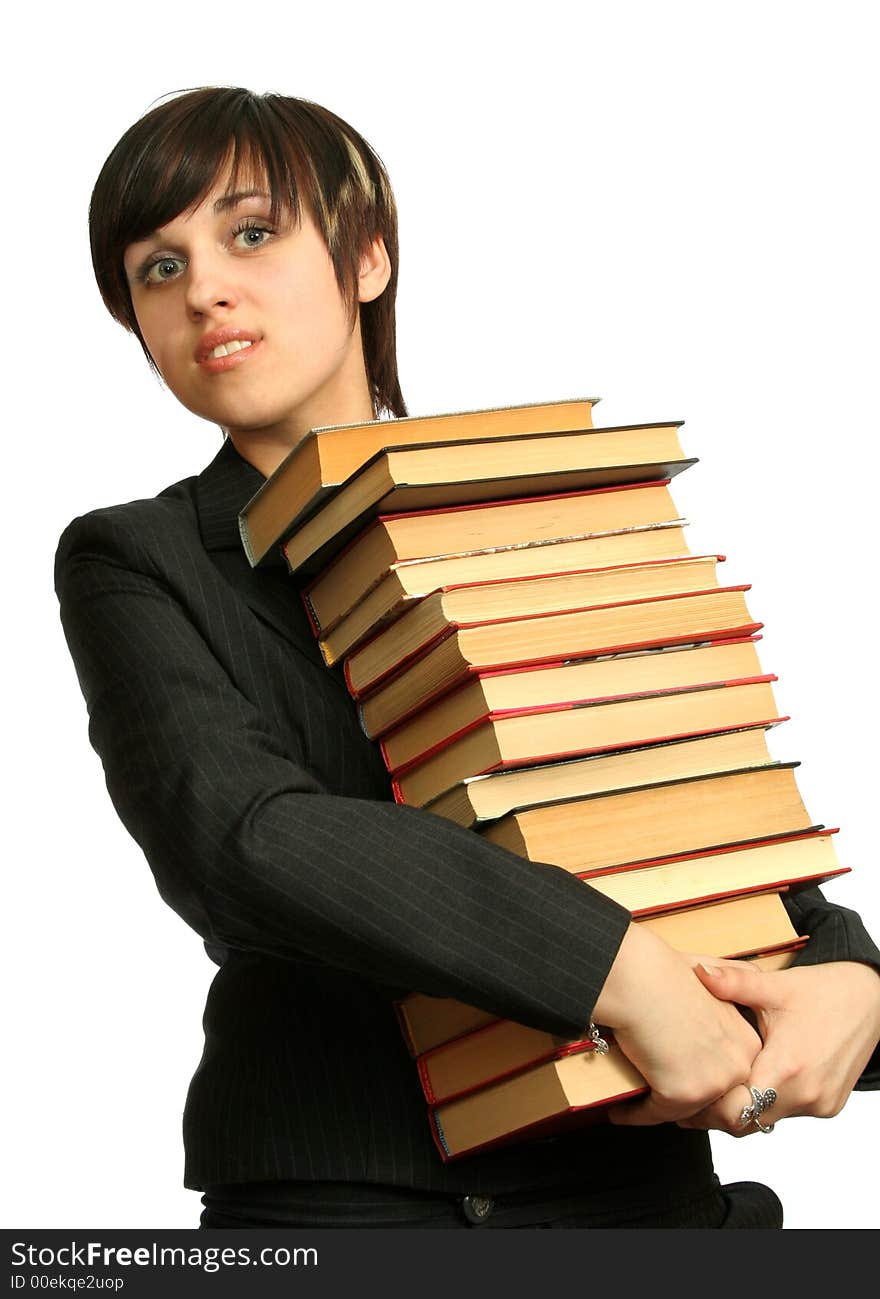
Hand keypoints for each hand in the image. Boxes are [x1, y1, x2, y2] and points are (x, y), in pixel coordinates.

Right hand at [591, 924, 762, 1125]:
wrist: (638, 977)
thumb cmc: (663, 971)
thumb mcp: (708, 975)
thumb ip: (725, 984)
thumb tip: (715, 983)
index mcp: (747, 1041)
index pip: (726, 1074)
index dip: (699, 1078)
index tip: (676, 1077)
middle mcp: (738, 1065)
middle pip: (710, 1099)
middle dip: (682, 1100)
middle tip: (655, 1098)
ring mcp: (713, 1082)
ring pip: (683, 1111)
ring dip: (656, 1111)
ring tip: (633, 1107)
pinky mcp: (683, 1094)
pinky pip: (655, 1114)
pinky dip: (634, 1115)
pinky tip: (619, 1111)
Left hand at [675, 958, 879, 1135]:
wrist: (871, 1000)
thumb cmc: (824, 992)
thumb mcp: (775, 986)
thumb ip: (733, 983)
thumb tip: (697, 971)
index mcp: (787, 1067)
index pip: (735, 1109)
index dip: (706, 1104)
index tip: (683, 1090)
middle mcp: (805, 1094)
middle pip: (747, 1121)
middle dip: (716, 1110)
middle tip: (691, 1090)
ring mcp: (819, 1104)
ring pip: (767, 1120)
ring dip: (742, 1107)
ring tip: (716, 1082)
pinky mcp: (828, 1106)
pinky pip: (788, 1113)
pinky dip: (767, 1102)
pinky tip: (751, 1078)